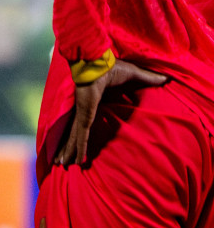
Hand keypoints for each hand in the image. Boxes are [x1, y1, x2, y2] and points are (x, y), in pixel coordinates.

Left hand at [53, 59, 167, 166]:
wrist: (97, 62)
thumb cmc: (111, 66)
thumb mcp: (133, 75)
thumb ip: (148, 79)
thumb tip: (166, 79)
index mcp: (91, 104)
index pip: (83, 122)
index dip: (79, 133)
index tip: (74, 142)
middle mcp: (84, 112)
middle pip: (74, 134)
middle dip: (67, 148)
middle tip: (60, 162)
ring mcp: (83, 115)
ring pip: (74, 138)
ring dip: (70, 152)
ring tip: (62, 165)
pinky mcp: (84, 116)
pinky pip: (81, 136)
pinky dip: (79, 148)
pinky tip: (76, 161)